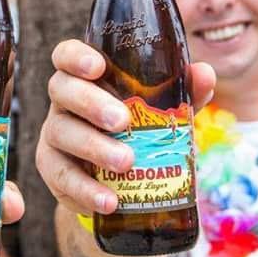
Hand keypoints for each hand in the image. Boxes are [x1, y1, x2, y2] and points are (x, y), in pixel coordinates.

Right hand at [35, 39, 213, 215]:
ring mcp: (54, 134)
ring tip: (127, 163)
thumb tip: (205, 74)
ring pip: (62, 133)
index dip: (76, 57)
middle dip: (91, 104)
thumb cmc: (138, 129)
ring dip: (94, 148)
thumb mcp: (159, 109)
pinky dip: (86, 190)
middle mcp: (63, 102)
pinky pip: (61, 177)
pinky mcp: (52, 170)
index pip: (66, 56)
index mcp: (85, 78)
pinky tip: (109, 200)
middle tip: (123, 121)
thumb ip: (181, 90)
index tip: (97, 66)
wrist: (117, 180)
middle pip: (62, 90)